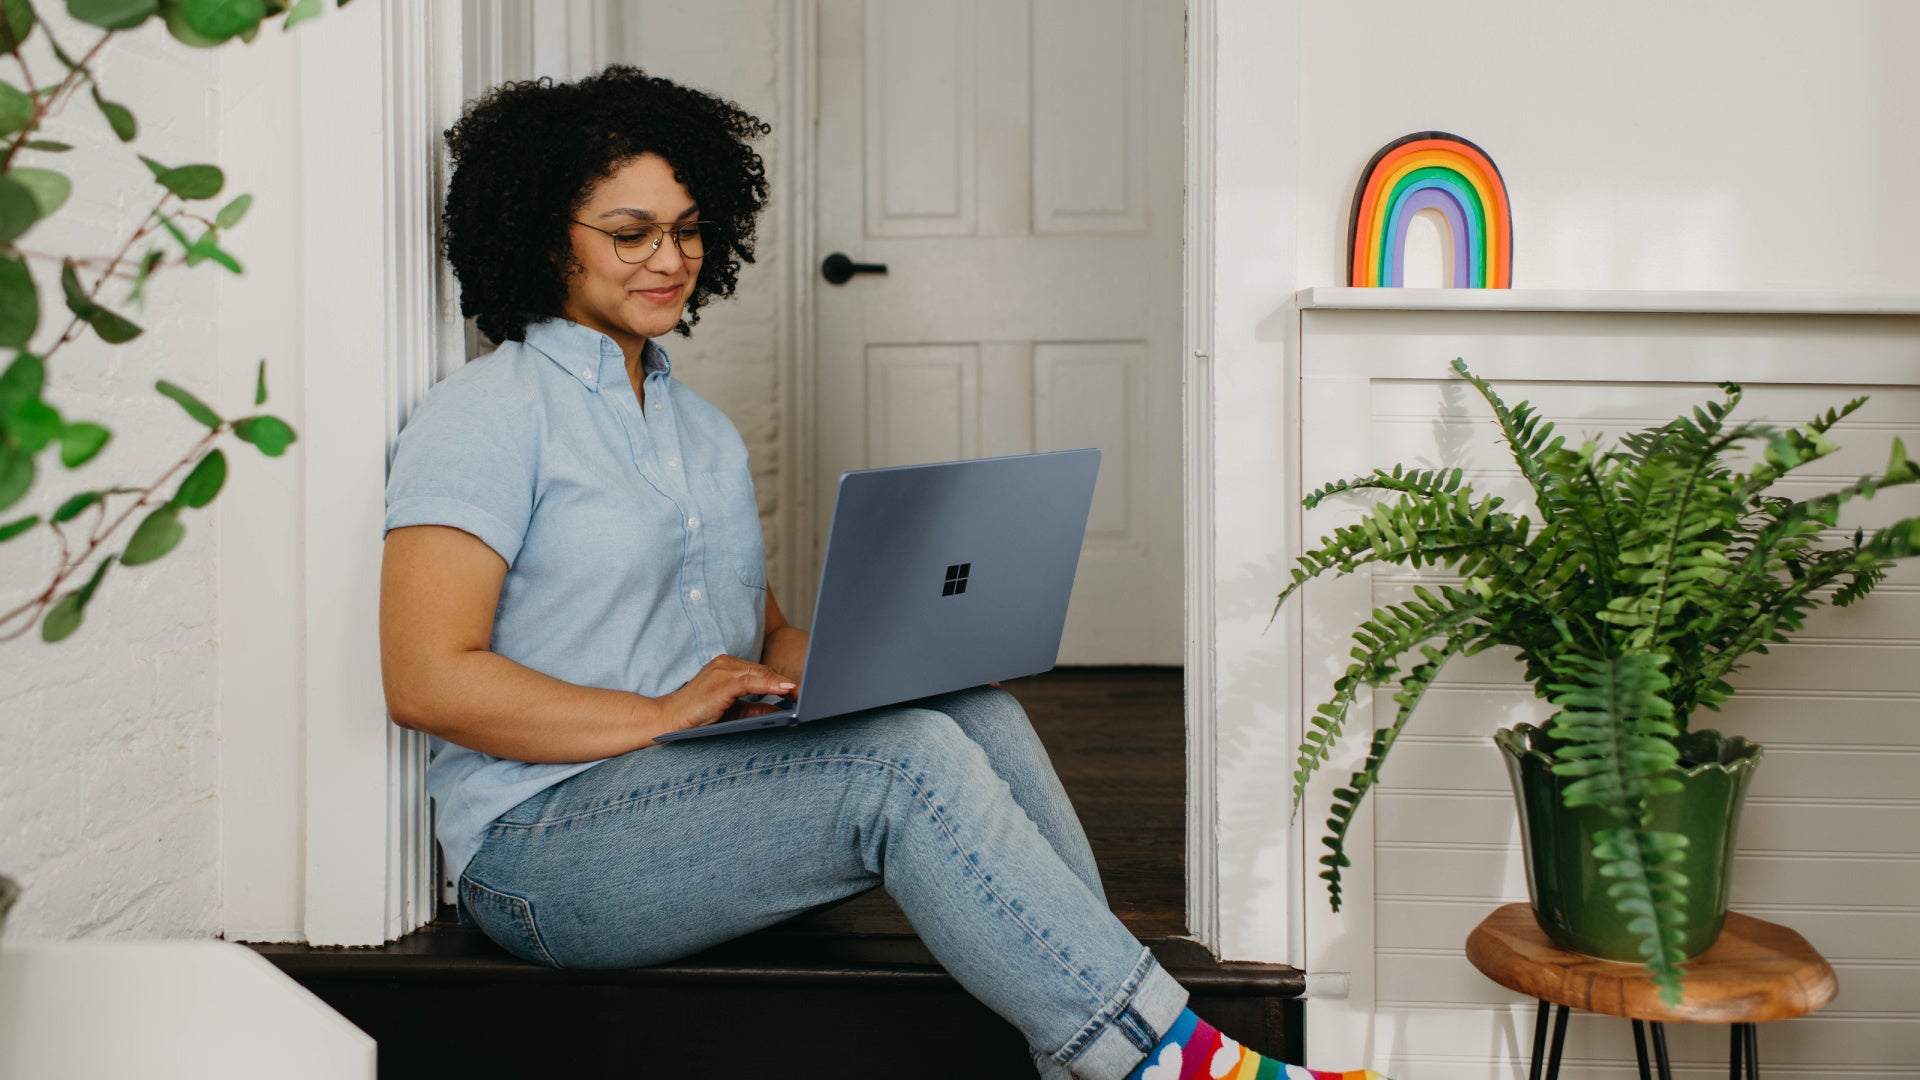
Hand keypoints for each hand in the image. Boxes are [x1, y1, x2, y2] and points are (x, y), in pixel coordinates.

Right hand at [661, 654, 795, 733]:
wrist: (669, 720)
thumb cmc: (698, 717)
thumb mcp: (732, 712)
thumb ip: (754, 708)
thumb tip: (780, 710)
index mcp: (726, 667)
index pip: (760, 671)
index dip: (780, 680)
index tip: (800, 689)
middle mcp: (724, 663)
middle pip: (763, 670)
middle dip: (784, 680)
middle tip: (809, 690)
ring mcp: (721, 670)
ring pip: (759, 673)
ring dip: (781, 683)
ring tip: (801, 691)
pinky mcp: (721, 681)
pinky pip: (751, 681)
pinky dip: (770, 685)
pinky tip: (786, 690)